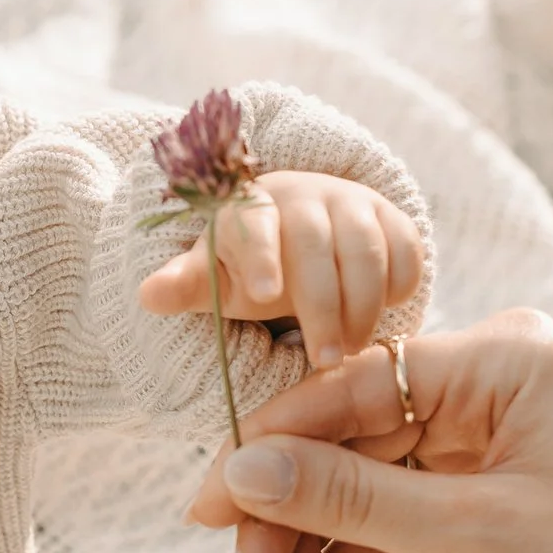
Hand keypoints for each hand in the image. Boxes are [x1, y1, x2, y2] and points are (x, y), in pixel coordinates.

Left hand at [138, 171, 424, 368]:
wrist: (300, 235)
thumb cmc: (248, 265)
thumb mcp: (215, 278)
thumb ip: (186, 287)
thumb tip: (147, 295)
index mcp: (252, 205)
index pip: (255, 222)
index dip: (260, 255)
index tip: (263, 297)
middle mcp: (305, 195)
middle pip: (317, 243)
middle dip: (323, 304)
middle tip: (325, 358)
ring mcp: (353, 203)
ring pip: (367, 248)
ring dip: (364, 304)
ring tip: (353, 349)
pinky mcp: (392, 219)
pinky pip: (406, 249)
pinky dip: (399, 285)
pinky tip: (382, 316)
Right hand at [188, 307, 552, 552]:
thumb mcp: (475, 537)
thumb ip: (350, 501)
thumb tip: (241, 470)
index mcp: (498, 359)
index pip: (349, 390)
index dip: (268, 449)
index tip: (204, 508)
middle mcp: (492, 387)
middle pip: (350, 441)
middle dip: (290, 515)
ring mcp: (493, 445)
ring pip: (369, 488)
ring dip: (318, 551)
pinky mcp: (496, 502)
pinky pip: (404, 523)